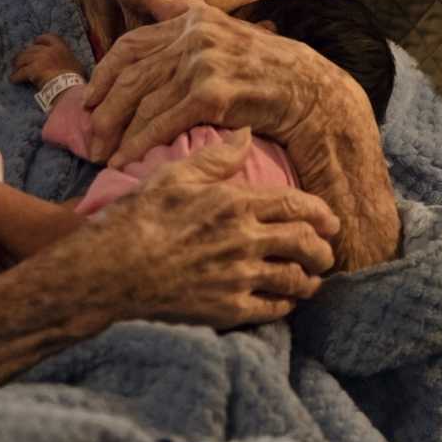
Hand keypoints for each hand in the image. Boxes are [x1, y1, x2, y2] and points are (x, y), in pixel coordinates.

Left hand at [10, 32, 84, 84]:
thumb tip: (66, 62)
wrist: (68, 85)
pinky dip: (16, 76)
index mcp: (60, 47)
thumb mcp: (75, 64)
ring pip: (23, 58)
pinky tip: (13, 79)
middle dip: (25, 54)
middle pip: (31, 49)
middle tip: (20, 60)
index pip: (47, 37)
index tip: (35, 43)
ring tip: (15, 69)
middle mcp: (48, 50)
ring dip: (18, 64)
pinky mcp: (32, 69)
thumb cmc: (75, 77)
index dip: (39, 40)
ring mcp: (39, 59)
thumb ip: (67, 59)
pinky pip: (21, 72)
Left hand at [82, 0, 325, 166]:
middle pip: (131, 74)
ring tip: (103, 156)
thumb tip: (154, 3)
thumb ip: (189, 16)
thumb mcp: (230, 30)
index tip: (89, 101)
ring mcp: (204, 62)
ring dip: (118, 132)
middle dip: (104, 109)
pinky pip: (164, 121)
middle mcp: (196, 36)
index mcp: (194, 20)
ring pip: (143, 101)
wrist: (313, 95)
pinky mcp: (213, 92)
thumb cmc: (271, 70)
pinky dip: (140, 143)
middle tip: (89, 138)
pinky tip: (128, 161)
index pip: (132, 44)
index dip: (104, 74)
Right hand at [87, 128, 338, 326]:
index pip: (294, 205)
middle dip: (322, 249)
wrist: (111, 269)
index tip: (330, 220)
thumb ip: (216, 157)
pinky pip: (271, 309)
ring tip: (311, 280)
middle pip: (303, 244)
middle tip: (326, 252)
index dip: (319, 213)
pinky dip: (285, 305)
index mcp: (235, 203)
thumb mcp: (175, 175)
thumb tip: (245, 132)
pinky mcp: (227, 309)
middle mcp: (244, 240)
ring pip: (293, 279)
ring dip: (309, 279)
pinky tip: (285, 302)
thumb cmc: (139, 218)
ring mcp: (238, 277)